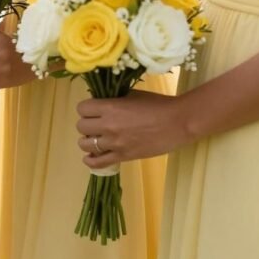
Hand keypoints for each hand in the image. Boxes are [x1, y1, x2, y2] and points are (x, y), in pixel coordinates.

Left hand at [75, 91, 195, 168]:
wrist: (178, 122)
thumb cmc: (157, 105)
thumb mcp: (131, 95)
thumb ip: (112, 99)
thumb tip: (99, 103)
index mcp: (110, 107)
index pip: (82, 108)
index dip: (86, 108)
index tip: (93, 110)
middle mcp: (108, 125)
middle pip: (81, 126)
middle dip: (87, 124)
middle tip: (97, 124)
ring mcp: (114, 143)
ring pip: (84, 144)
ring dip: (88, 141)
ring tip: (98, 139)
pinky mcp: (122, 156)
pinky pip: (97, 163)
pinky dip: (91, 160)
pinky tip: (92, 155)